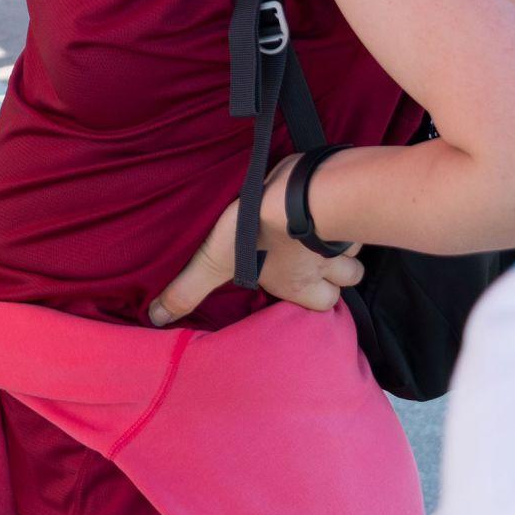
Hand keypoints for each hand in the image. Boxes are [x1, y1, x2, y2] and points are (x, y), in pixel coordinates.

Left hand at [147, 155, 365, 325]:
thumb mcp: (214, 263)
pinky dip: (348, 217)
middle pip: (344, 283)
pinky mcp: (352, 208)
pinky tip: (332, 204)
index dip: (311, 297)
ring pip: (354, 257)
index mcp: (297, 284)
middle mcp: (324, 269)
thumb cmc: (257, 232)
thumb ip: (188, 290)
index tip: (301, 286)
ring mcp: (343, 241)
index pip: (316, 304)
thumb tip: (157, 318)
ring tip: (325, 235)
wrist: (300, 196)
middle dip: (336, 277)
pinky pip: (358, 219)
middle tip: (316, 261)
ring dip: (343, 248)